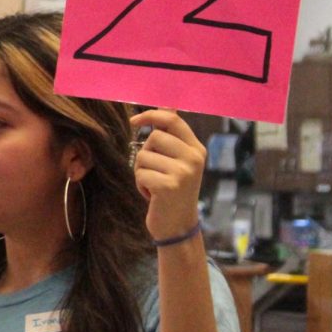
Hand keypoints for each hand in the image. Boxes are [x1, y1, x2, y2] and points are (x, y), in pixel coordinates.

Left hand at [129, 109, 204, 241]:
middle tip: (154, 172)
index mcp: (197, 149)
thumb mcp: (178, 161)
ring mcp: (183, 172)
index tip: (134, 121)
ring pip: (143, 157)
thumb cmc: (173, 191)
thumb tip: (167, 105)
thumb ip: (172, 136)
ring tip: (155, 185)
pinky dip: (140, 185)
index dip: (150, 116)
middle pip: (154, 138)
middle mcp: (194, 158)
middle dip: (145, 155)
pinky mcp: (169, 186)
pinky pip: (140, 174)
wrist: (178, 225)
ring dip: (141, 172)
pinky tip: (152, 195)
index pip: (172, 120)